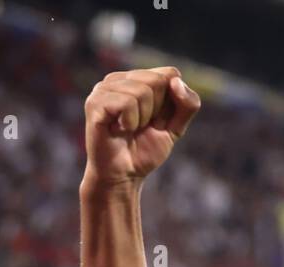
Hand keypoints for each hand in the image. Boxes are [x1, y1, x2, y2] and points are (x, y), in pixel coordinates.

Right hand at [83, 67, 200, 185]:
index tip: (156, 120)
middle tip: (140, 126)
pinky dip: (130, 122)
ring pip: (141, 91)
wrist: (123, 177)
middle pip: (156, 80)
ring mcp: (104, 88)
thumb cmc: (144, 152)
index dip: (170, 103)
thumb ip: (187, 105)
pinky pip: (126, 103)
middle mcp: (119, 78)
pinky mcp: (95, 102)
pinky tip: (119, 130)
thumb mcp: (175, 128)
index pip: (169, 74)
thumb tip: (176, 80)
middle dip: (156, 111)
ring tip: (129, 129)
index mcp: (137, 79)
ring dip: (142, 119)